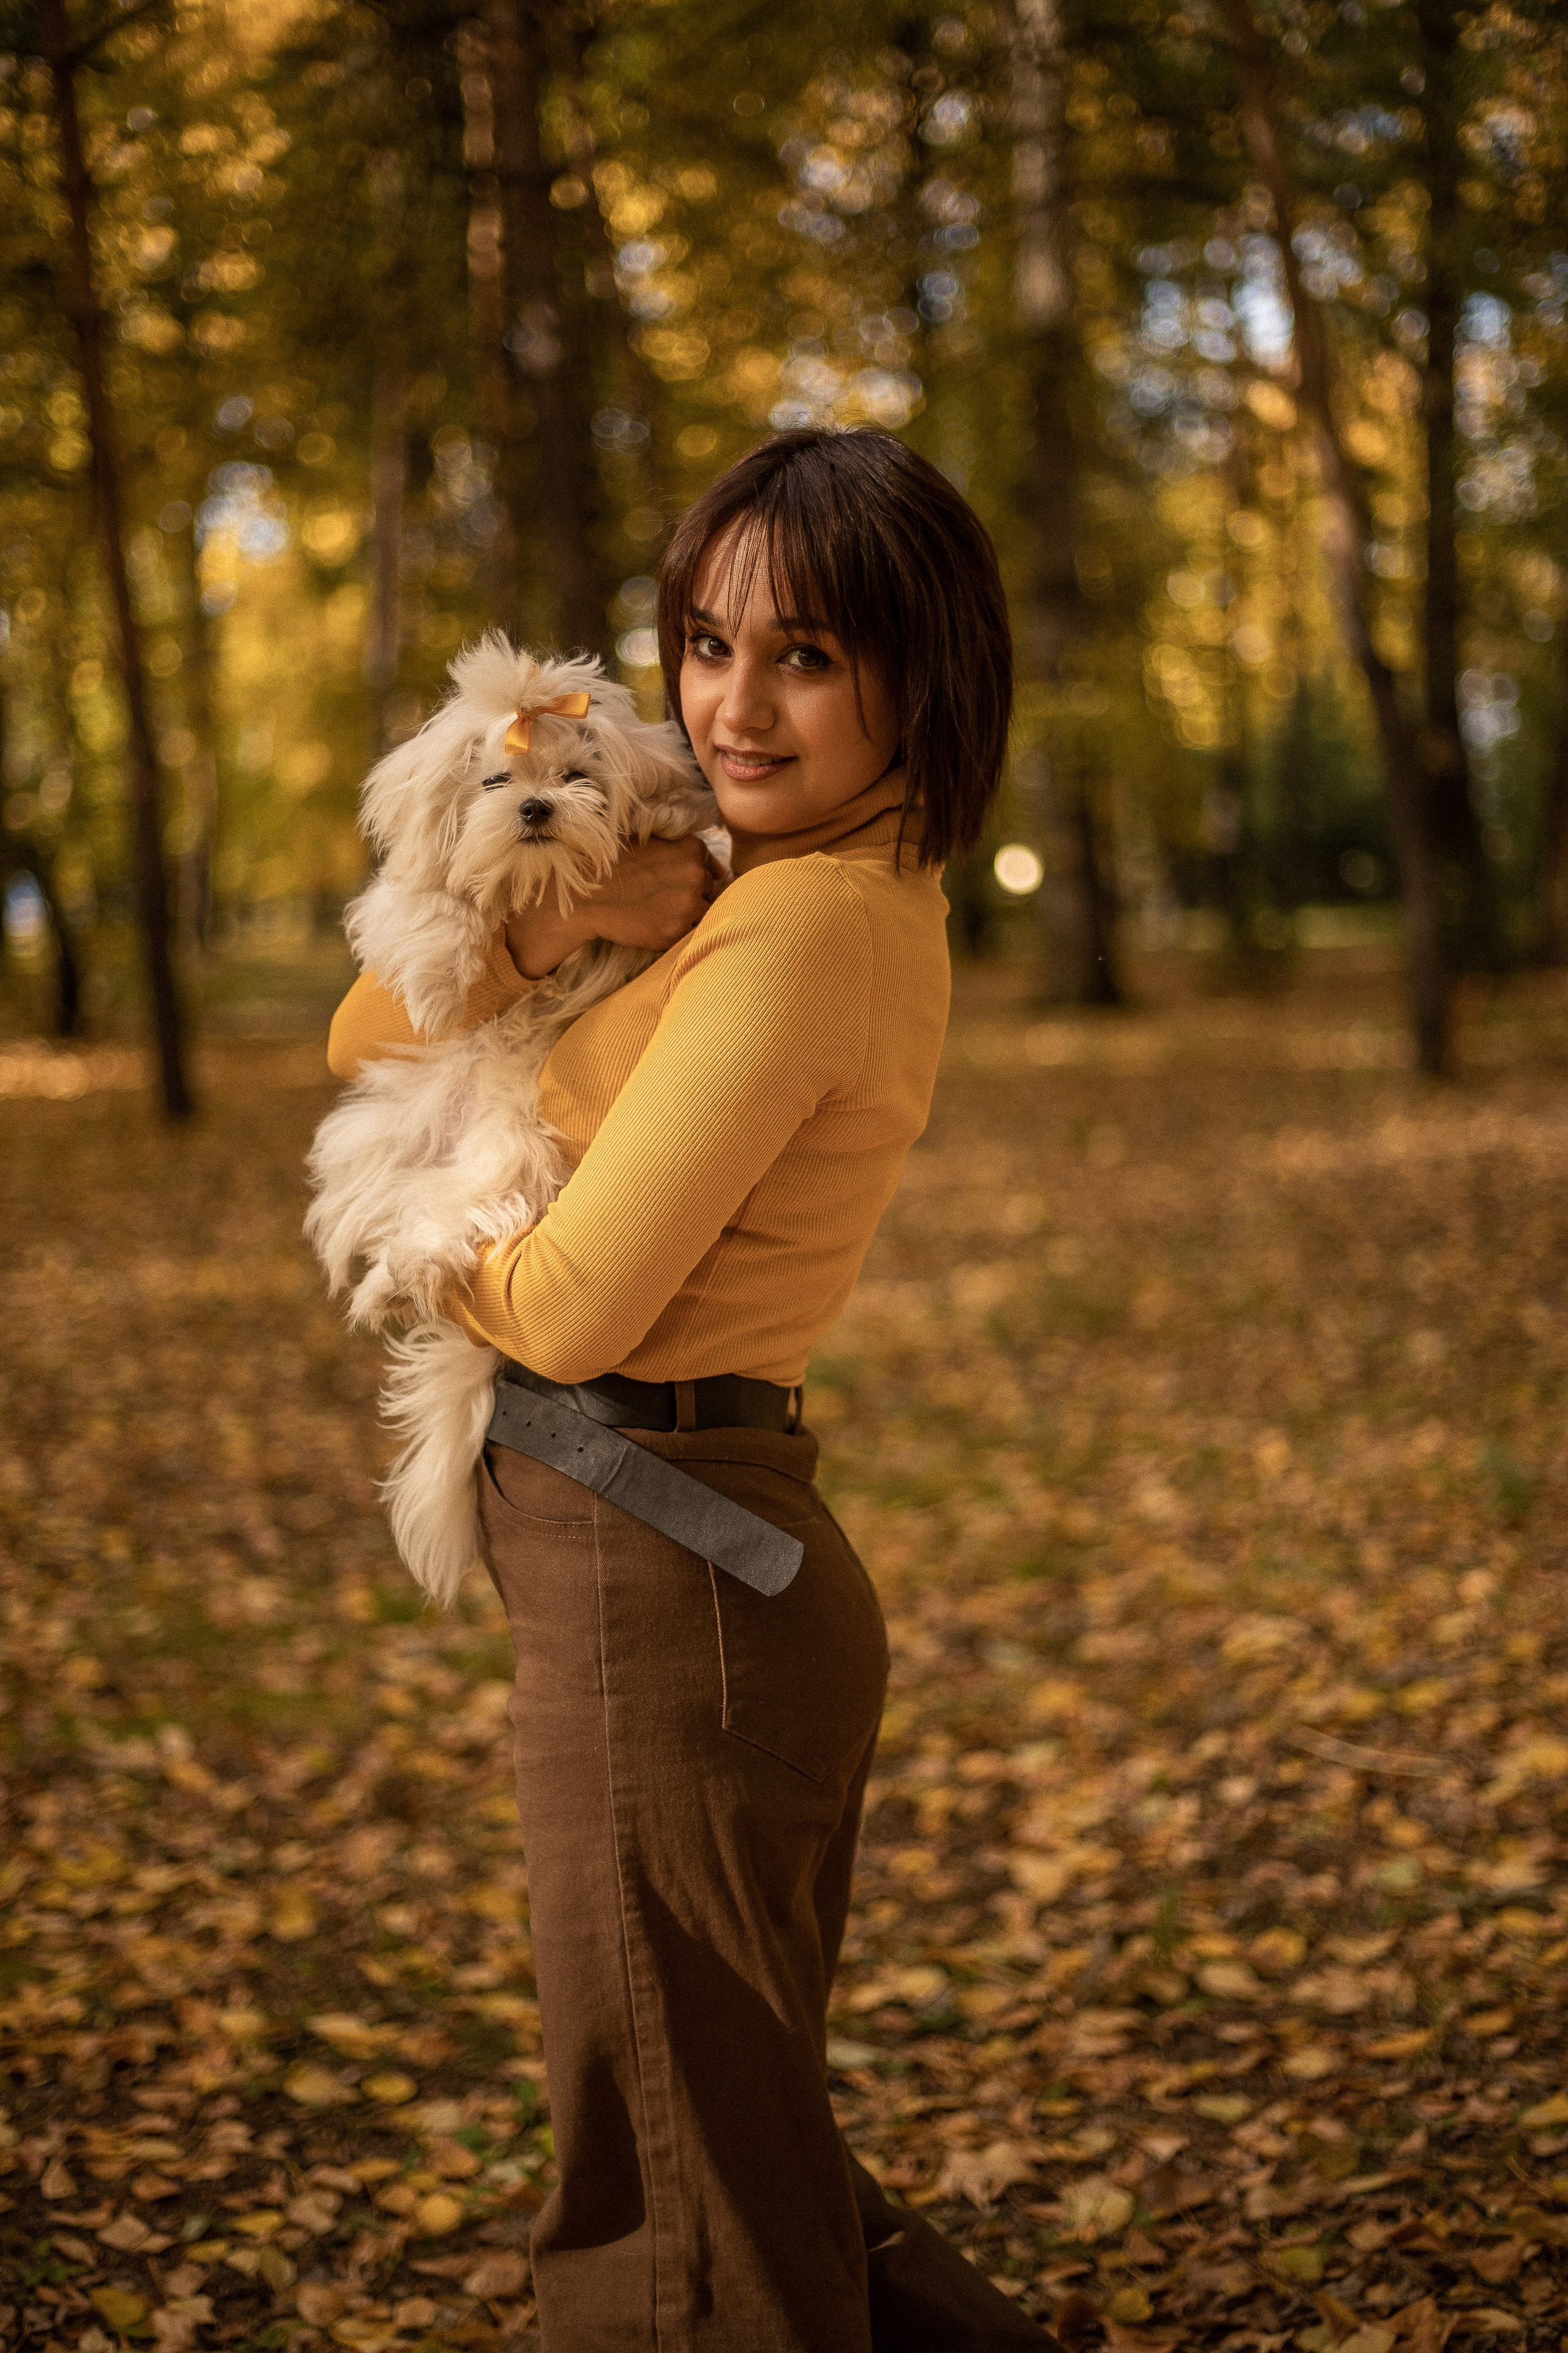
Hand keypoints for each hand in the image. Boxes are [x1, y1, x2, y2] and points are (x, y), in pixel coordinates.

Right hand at [505, 836, 721, 978]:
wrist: (584, 895)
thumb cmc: (613, 865)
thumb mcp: (649, 843)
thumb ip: (679, 850)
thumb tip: (715, 867)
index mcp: (691, 848)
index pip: (711, 866)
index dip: (698, 876)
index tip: (681, 884)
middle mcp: (695, 874)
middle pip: (710, 890)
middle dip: (694, 895)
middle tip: (664, 898)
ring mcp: (688, 904)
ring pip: (704, 913)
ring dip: (688, 915)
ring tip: (659, 912)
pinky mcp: (676, 930)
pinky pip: (688, 933)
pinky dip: (676, 931)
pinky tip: (654, 923)